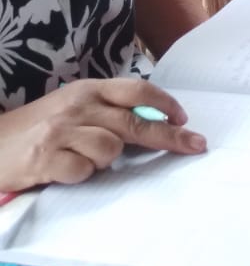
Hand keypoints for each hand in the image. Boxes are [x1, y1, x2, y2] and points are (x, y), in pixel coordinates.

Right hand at [0, 78, 205, 194]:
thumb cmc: (37, 129)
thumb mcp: (72, 108)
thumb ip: (107, 111)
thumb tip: (154, 122)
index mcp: (87, 90)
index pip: (136, 91)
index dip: (165, 105)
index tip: (184, 120)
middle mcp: (76, 106)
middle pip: (134, 122)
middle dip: (170, 137)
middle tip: (195, 147)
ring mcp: (60, 131)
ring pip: (111, 149)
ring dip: (105, 160)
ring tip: (81, 159)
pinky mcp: (45, 158)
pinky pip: (83, 171)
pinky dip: (81, 175)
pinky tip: (64, 170)